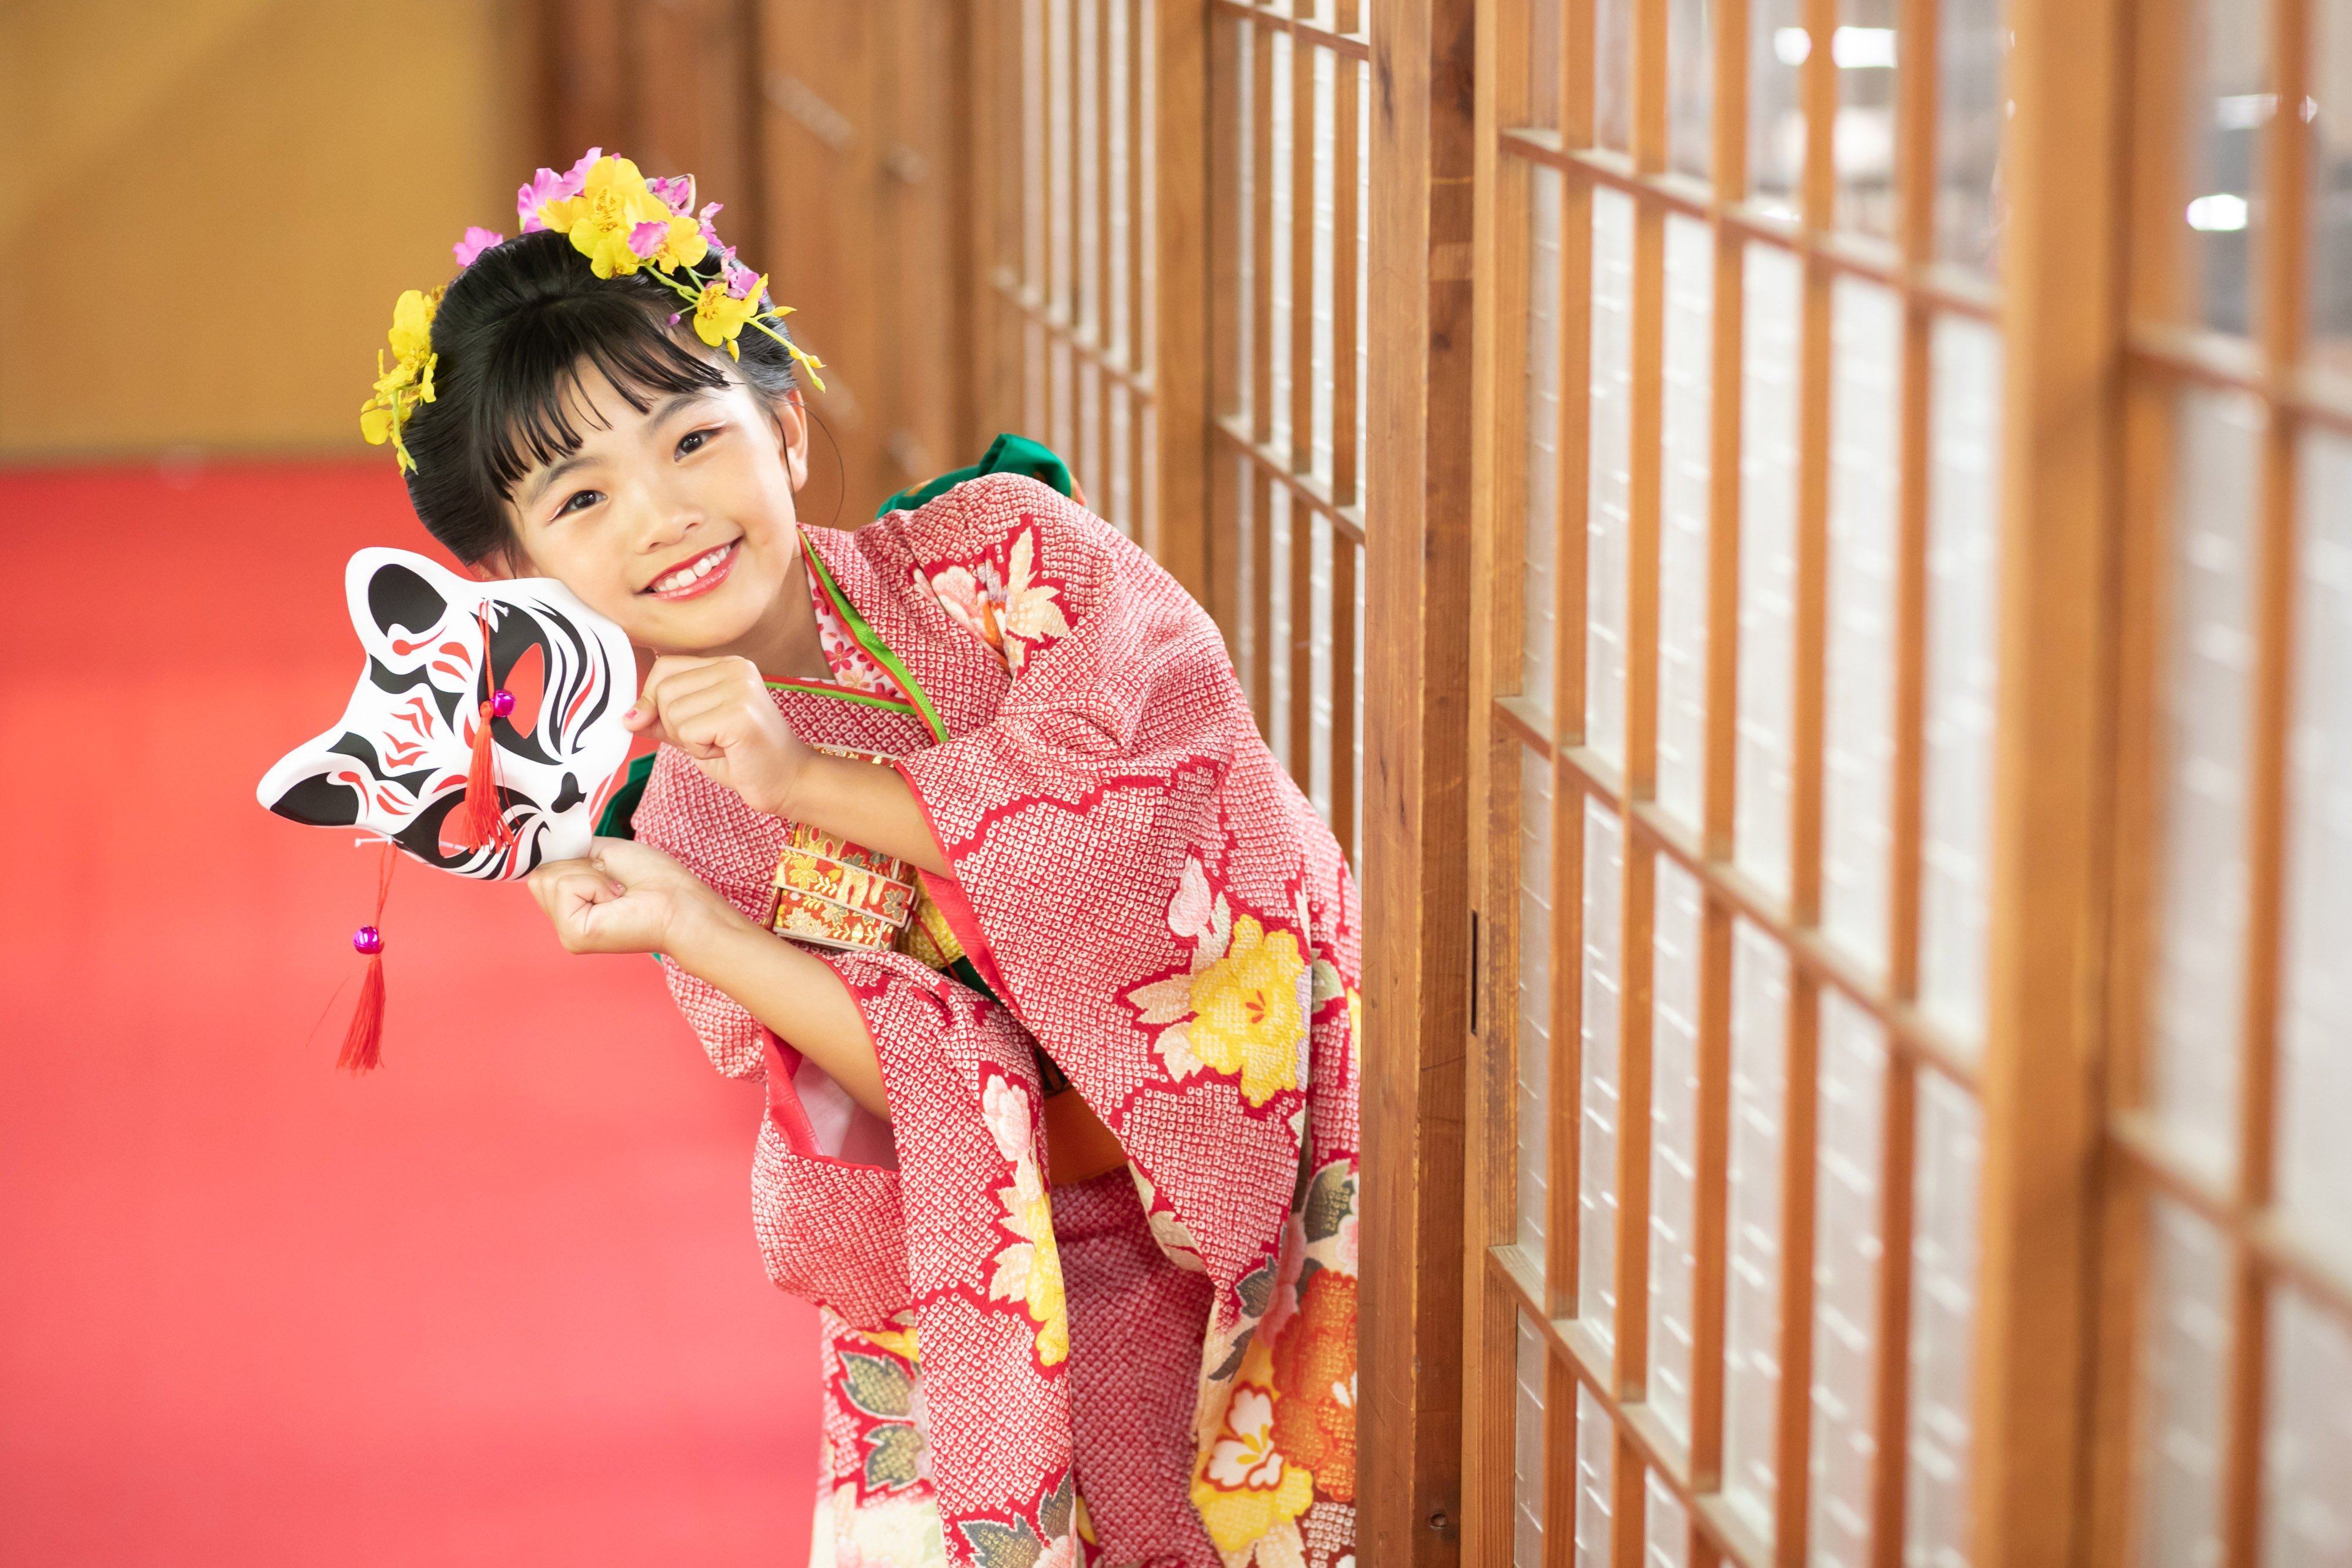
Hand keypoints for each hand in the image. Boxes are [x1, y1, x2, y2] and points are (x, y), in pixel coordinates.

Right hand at [525, 836, 745, 960]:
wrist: (681, 902)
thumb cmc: (656, 880)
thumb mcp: (605, 854)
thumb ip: (571, 852)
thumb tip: (541, 844)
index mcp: (572, 903)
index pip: (541, 868)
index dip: (565, 858)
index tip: (597, 864)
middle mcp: (565, 920)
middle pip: (540, 873)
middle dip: (579, 866)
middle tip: (613, 882)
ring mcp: (567, 931)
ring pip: (548, 878)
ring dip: (588, 875)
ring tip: (616, 892)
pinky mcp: (574, 935)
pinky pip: (564, 887)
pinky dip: (592, 884)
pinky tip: (614, 901)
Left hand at [624, 654, 812, 816]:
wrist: (788, 782)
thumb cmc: (743, 757)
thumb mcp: (693, 731)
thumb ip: (661, 718)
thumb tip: (627, 716)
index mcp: (726, 664)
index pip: (664, 668)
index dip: (655, 701)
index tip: (677, 726)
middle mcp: (735, 667)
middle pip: (663, 691)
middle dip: (675, 726)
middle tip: (711, 739)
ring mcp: (740, 688)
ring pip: (672, 713)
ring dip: (689, 741)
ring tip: (721, 745)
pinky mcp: (741, 715)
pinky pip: (688, 732)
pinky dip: (700, 751)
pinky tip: (727, 751)